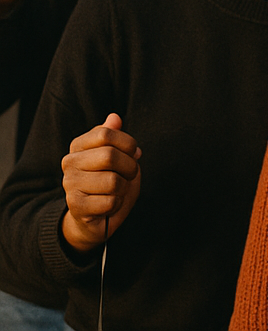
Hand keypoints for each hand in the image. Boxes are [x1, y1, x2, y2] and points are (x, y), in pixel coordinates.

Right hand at [61, 114, 141, 253]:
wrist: (95, 215)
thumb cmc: (109, 177)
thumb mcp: (116, 153)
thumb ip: (113, 134)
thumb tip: (114, 117)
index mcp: (78, 145)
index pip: (105, 133)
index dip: (128, 143)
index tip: (132, 152)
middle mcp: (70, 162)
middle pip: (109, 156)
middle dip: (130, 166)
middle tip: (130, 173)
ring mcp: (70, 185)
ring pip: (112, 181)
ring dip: (124, 187)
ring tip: (118, 189)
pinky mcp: (76, 207)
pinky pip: (110, 202)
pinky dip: (117, 203)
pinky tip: (109, 203)